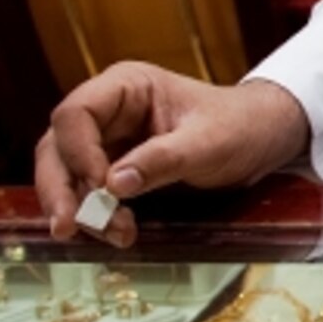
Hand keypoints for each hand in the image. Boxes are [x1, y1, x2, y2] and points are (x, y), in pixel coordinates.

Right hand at [32, 66, 311, 246]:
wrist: (263, 137)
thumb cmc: (240, 126)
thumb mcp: (209, 142)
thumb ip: (163, 160)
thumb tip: (112, 185)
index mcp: (126, 86)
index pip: (76, 114)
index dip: (78, 152)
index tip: (101, 186)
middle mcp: (108, 110)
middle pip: (58, 146)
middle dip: (61, 189)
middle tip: (70, 227)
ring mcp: (108, 138)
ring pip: (67, 173)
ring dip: (79, 207)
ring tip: (112, 235)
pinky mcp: (114, 165)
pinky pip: (89, 190)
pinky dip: (95, 213)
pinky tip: (115, 233)